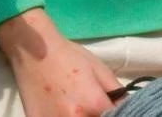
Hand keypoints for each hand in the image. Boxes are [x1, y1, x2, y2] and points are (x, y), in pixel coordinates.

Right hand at [0, 9, 117, 116]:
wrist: (32, 50)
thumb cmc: (68, 57)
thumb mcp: (100, 71)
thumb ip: (118, 95)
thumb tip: (129, 110)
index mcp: (94, 105)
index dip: (114, 114)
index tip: (107, 108)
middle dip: (95, 115)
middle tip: (89, 106)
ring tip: (73, 105)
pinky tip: (58, 109)